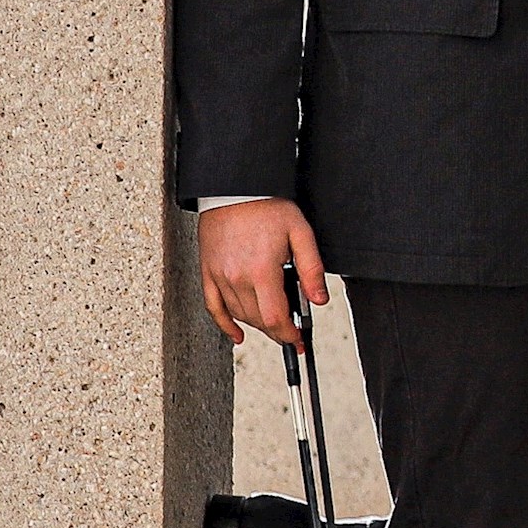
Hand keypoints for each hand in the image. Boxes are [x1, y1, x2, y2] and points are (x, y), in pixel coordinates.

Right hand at [201, 199, 328, 349]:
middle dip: (277, 331)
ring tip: (275, 323)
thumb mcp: (300, 233)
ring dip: (258, 324)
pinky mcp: (207, 272)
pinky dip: (225, 324)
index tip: (298, 338)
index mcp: (261, 271)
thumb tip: (319, 300)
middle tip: (292, 332)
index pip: (274, 318)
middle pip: (257, 320)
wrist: (234, 189)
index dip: (289, 334)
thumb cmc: (267, 207)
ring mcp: (219, 276)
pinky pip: (213, 307)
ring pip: (239, 314)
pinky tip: (238, 335)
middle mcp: (236, 278)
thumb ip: (312, 270)